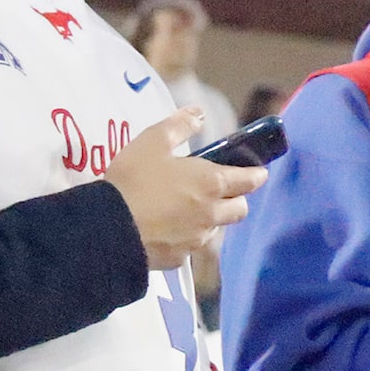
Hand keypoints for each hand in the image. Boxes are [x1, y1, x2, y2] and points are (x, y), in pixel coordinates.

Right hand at [105, 107, 261, 270]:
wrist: (109, 225)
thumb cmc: (133, 179)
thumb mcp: (152, 142)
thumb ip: (179, 126)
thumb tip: (198, 113)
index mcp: (210, 183)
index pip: (247, 180)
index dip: (256, 175)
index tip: (260, 173)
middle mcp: (211, 213)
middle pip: (239, 209)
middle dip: (237, 199)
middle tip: (223, 192)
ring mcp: (197, 238)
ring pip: (216, 229)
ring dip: (211, 219)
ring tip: (188, 209)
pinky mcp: (180, 257)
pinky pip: (191, 246)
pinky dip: (186, 236)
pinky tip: (167, 229)